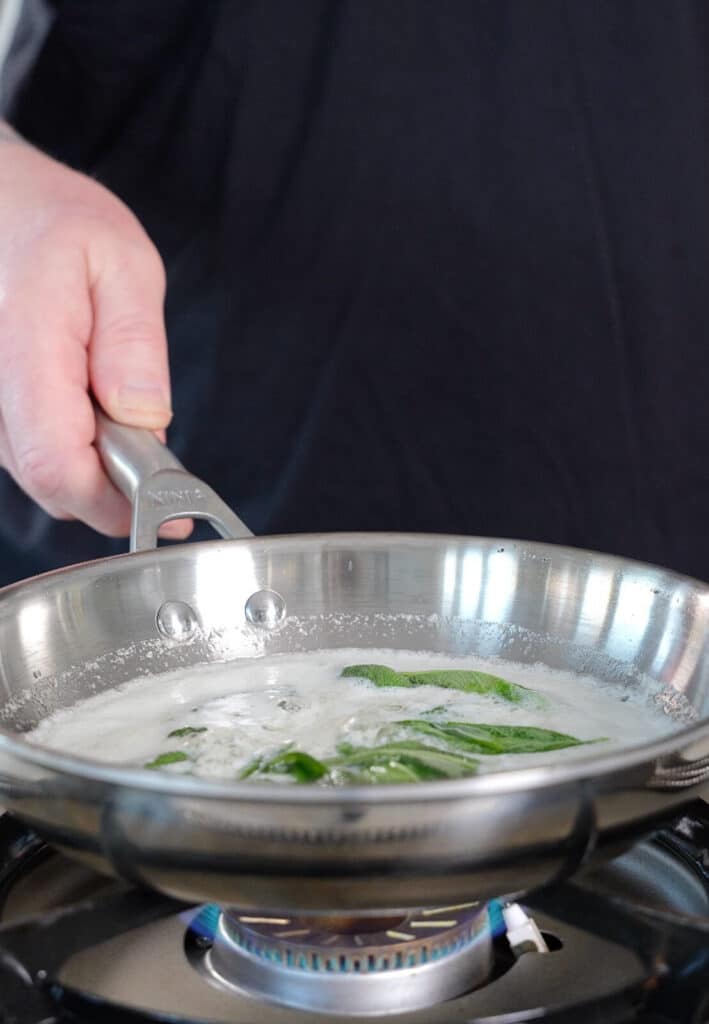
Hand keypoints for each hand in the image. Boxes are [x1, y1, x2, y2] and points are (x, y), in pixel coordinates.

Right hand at [0, 124, 190, 539]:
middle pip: (47, 481)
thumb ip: (133, 342)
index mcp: (25, 342)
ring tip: (121, 413)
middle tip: (162, 466)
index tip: (168, 510)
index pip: (56, 461)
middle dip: (112, 490)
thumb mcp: (121, 261)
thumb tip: (144, 418)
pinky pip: (28, 451)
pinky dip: (70, 449)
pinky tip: (92, 410)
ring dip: (91, 468)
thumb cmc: (54, 222)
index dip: (112, 501)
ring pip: (37, 473)